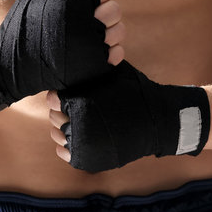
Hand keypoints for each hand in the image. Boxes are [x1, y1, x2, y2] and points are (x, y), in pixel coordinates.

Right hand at [0, 0, 124, 113]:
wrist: (13, 64)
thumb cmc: (22, 25)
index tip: (85, 4)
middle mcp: (87, 20)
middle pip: (114, 10)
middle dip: (104, 13)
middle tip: (89, 21)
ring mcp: (93, 45)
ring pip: (118, 32)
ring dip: (108, 33)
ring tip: (91, 36)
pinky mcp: (95, 66)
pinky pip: (117, 53)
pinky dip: (110, 52)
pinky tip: (94, 51)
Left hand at [47, 61, 209, 172]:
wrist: (158, 120)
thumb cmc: (135, 92)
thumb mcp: (113, 72)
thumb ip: (93, 67)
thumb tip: (73, 52)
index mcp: (82, 102)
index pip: (53, 100)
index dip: (59, 97)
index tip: (68, 96)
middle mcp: (78, 124)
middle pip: (54, 118)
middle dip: (62, 112)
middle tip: (75, 109)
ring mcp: (82, 144)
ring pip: (58, 136)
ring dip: (63, 129)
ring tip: (77, 123)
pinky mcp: (88, 159)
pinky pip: (66, 153)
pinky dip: (68, 146)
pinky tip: (77, 137)